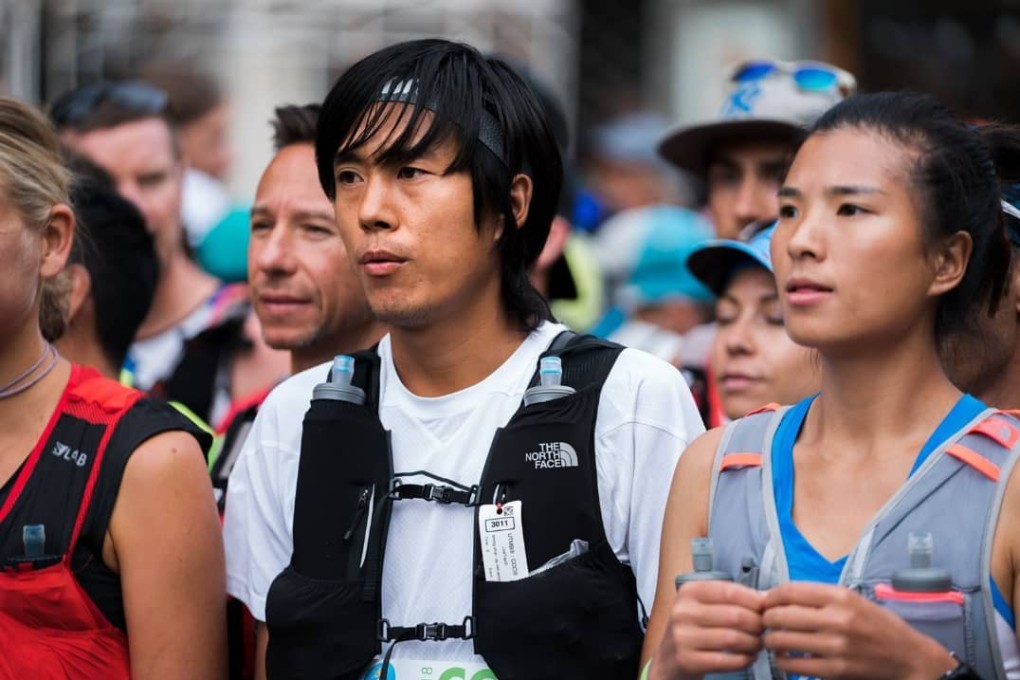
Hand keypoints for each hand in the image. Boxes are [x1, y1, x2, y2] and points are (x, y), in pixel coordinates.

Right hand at [651, 580, 764, 679]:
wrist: (668, 658)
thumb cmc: (694, 628)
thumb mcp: (705, 606)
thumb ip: (732, 599)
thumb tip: (767, 598)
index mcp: (689, 591)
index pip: (731, 592)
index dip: (755, 601)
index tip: (767, 609)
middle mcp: (683, 611)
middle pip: (735, 616)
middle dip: (758, 624)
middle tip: (765, 630)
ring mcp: (682, 636)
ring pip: (733, 638)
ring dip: (753, 643)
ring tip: (758, 644)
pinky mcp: (687, 660)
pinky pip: (725, 661)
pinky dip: (743, 660)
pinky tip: (748, 658)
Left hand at [761, 583, 956, 679]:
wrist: (909, 657)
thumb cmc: (877, 624)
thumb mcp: (852, 600)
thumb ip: (816, 597)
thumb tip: (775, 597)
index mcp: (840, 596)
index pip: (789, 591)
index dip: (770, 597)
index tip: (765, 602)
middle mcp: (837, 619)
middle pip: (780, 615)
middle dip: (766, 619)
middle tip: (766, 622)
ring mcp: (835, 646)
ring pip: (782, 640)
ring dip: (771, 640)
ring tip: (773, 639)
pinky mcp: (835, 670)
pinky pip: (793, 665)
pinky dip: (782, 660)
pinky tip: (785, 657)